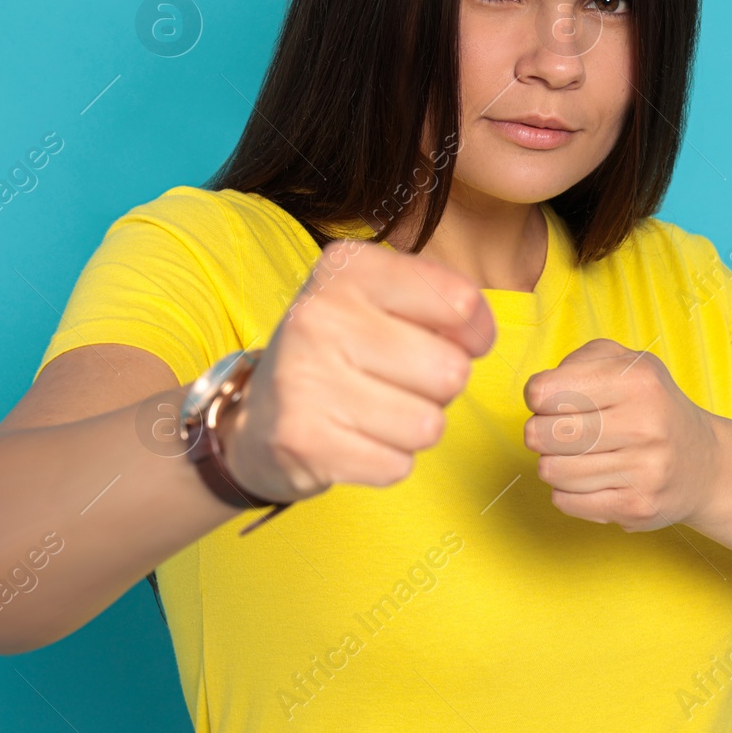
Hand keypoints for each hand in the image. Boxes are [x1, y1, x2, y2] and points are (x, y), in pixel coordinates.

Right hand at [220, 239, 496, 503]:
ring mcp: (305, 379)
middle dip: (440, 387)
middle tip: (398, 381)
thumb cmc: (340, 353)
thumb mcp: (380, 301)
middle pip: (451, 371)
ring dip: (415, 427)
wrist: (254, 418)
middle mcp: (320, 315)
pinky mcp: (302, 441)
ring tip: (375, 410)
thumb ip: (440, 302)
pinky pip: (397, 464)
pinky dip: (387, 460)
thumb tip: (477, 337)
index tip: (450, 339)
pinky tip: (353, 439)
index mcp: (348, 269)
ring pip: (429, 424)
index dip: (474, 332)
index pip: (460, 301)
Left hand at [522, 338, 721, 531]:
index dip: (538, 396)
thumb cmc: (653, 408)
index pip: (546, 392)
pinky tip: (591, 479)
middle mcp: (644, 424)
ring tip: (579, 455)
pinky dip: (568, 491)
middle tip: (561, 431)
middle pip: (541, 434)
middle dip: (540, 432)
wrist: (705, 465)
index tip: (552, 401)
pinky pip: (565, 501)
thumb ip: (580, 361)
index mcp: (637, 380)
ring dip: (555, 464)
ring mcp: (643, 470)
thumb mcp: (628, 363)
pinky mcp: (636, 507)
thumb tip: (539, 392)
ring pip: (551, 471)